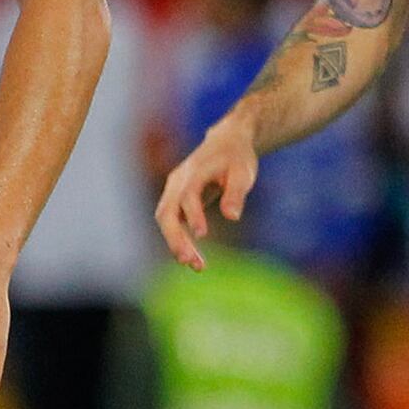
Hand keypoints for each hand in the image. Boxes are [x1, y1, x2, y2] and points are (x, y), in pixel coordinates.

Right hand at [154, 114, 257, 270]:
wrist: (225, 142)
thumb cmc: (237, 158)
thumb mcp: (243, 173)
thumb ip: (236, 193)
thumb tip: (232, 217)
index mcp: (194, 171)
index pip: (188, 195)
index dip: (193, 215)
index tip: (202, 235)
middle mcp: (177, 181)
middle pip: (165, 212)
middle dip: (175, 238)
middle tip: (189, 262)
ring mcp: (172, 190)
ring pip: (164, 220)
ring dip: (176, 243)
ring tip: (196, 266)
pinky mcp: (174, 199)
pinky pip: (170, 222)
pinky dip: (178, 240)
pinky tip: (193, 257)